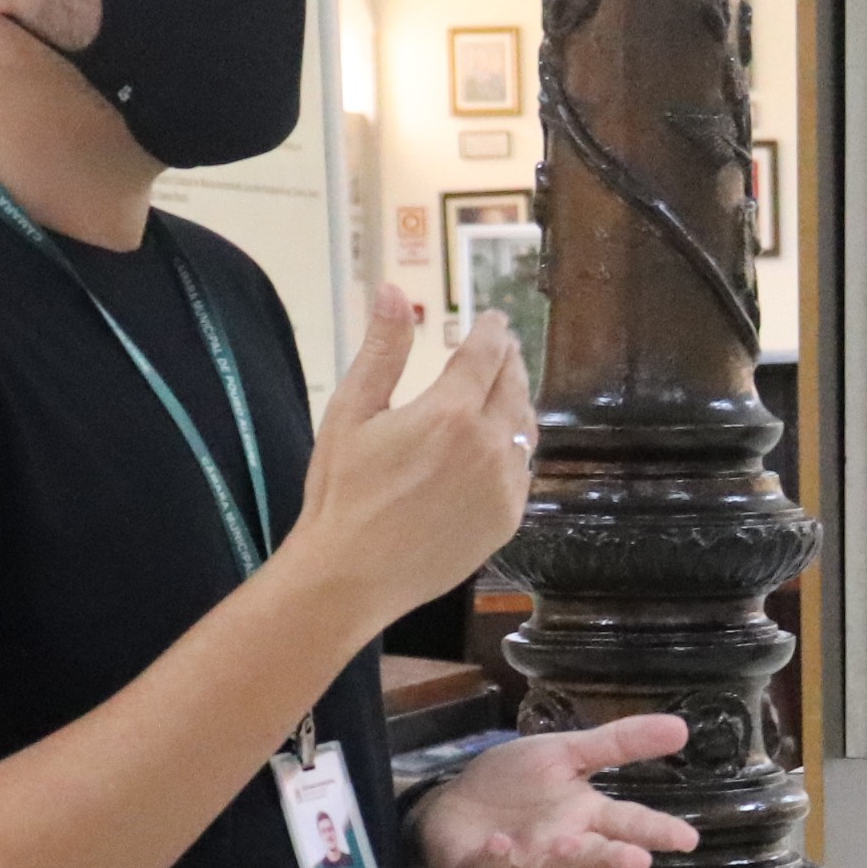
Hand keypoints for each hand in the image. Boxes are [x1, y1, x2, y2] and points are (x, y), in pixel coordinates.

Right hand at [287, 289, 534, 632]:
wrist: (351, 575)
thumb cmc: (341, 492)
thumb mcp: (351, 412)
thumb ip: (382, 350)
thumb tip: (396, 291)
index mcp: (450, 412)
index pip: (487, 355)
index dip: (493, 332)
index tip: (494, 319)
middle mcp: (489, 445)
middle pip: (514, 387)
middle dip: (509, 362)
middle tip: (502, 350)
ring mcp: (505, 486)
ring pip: (525, 429)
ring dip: (516, 403)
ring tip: (502, 391)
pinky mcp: (508, 519)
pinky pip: (523, 472)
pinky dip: (515, 449)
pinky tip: (498, 447)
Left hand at [410, 718, 700, 867]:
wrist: (451, 806)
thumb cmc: (514, 784)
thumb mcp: (565, 752)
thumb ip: (619, 744)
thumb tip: (682, 726)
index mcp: (586, 815)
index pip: (629, 823)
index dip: (657, 832)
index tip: (687, 839)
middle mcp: (564, 845)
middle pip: (596, 856)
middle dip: (614, 859)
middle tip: (636, 861)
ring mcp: (527, 862)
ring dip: (561, 862)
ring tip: (566, 845)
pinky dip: (500, 859)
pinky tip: (501, 845)